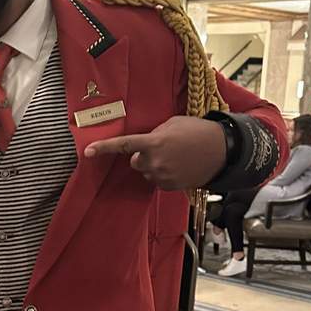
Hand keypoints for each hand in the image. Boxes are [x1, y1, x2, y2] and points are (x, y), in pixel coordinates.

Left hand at [83, 116, 225, 189]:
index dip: (104, 148)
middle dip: (143, 155)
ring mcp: (163, 176)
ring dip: (155, 165)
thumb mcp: (172, 124)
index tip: (87, 152)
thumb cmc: (197, 131)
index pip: (123, 145)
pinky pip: (159, 181)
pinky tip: (180, 166)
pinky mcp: (171, 186)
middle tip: (163, 147)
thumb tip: (143, 144)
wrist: (223, 150)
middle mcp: (155, 162)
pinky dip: (165, 174)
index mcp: (153, 143)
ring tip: (176, 156)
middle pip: (136, 161)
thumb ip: (153, 134)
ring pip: (147, 172)